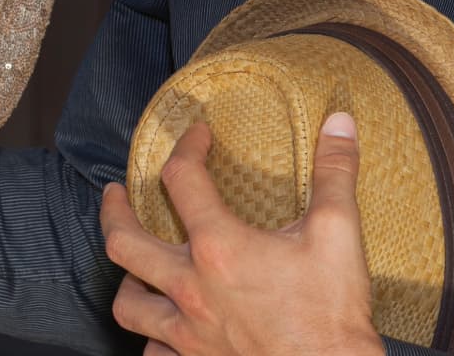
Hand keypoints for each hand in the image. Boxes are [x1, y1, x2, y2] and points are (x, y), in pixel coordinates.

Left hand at [101, 115, 382, 355]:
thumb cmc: (330, 310)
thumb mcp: (338, 231)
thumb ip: (335, 171)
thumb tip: (339, 121)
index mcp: (220, 247)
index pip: (182, 181)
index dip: (186, 148)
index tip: (197, 137)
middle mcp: (190, 289)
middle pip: (125, 244)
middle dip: (113, 212)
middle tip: (114, 194)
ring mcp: (186, 333)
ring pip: (127, 305)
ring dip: (126, 278)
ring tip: (134, 265)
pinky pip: (151, 351)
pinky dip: (152, 335)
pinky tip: (166, 327)